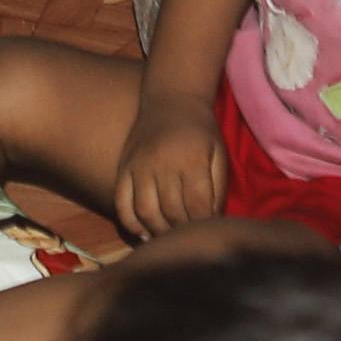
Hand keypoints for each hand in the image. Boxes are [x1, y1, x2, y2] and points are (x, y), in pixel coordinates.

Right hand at [111, 93, 228, 238]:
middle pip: (171, 213)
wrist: (172, 100)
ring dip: (158, 232)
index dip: (203, 226)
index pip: (197, 207)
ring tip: (169, 238)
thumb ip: (218, 189)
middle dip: (183, 232)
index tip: (207, 234)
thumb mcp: (219, 154)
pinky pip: (122, 203)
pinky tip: (144, 233)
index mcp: (192, 161)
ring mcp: (139, 166)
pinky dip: (131, 223)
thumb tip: (212, 223)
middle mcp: (163, 164)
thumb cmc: (201, 131)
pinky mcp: (124, 167)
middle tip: (189, 240)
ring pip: (146, 212)